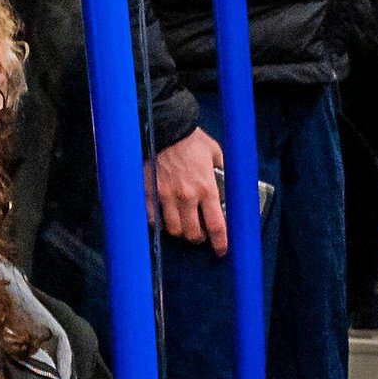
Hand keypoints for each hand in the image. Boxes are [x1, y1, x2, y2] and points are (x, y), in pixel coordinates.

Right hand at [148, 128, 226, 253]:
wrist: (164, 127)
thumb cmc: (190, 139)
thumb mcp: (215, 153)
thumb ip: (222, 170)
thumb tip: (229, 182)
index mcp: (206, 187)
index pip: (216, 224)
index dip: (220, 242)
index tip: (221, 250)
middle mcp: (187, 196)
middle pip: (192, 233)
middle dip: (197, 238)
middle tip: (198, 233)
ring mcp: (165, 196)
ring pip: (173, 230)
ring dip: (179, 231)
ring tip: (181, 224)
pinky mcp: (148, 193)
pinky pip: (151, 219)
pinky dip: (157, 223)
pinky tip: (161, 218)